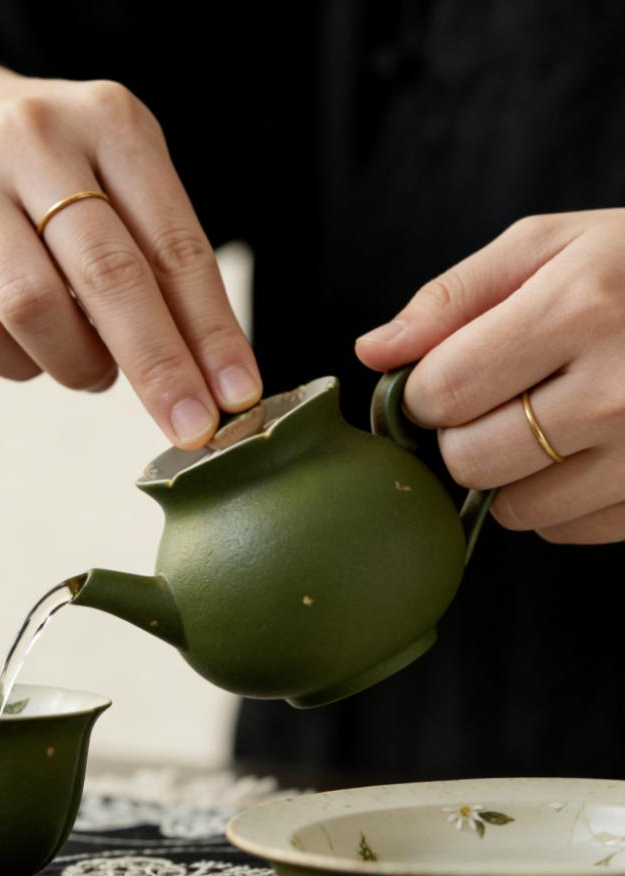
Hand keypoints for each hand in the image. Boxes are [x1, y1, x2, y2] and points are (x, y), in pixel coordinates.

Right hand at [0, 54, 261, 448]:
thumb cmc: (44, 174)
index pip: (173, 244)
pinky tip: (34, 354)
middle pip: (109, 274)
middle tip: (190, 429)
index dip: (211, 330)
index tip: (237, 396)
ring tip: (94, 372)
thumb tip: (206, 375)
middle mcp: (34, 139)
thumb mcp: (113, 180)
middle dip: (159, 366)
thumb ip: (156, 259)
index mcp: (109, 121)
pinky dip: (20, 366)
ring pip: (35, 308)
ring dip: (79, 365)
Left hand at [354, 209, 624, 543]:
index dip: (423, 393)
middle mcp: (618, 389)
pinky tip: (581, 451)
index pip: (442, 391)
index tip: (443, 380)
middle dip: (459, 435)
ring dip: (506, 474)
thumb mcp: (548, 248)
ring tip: (541, 423)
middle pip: (470, 459)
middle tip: (492, 403)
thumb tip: (372, 352)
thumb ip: (451, 298)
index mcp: (578, 308)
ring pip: (515, 508)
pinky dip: (556, 501)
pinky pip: (565, 530)